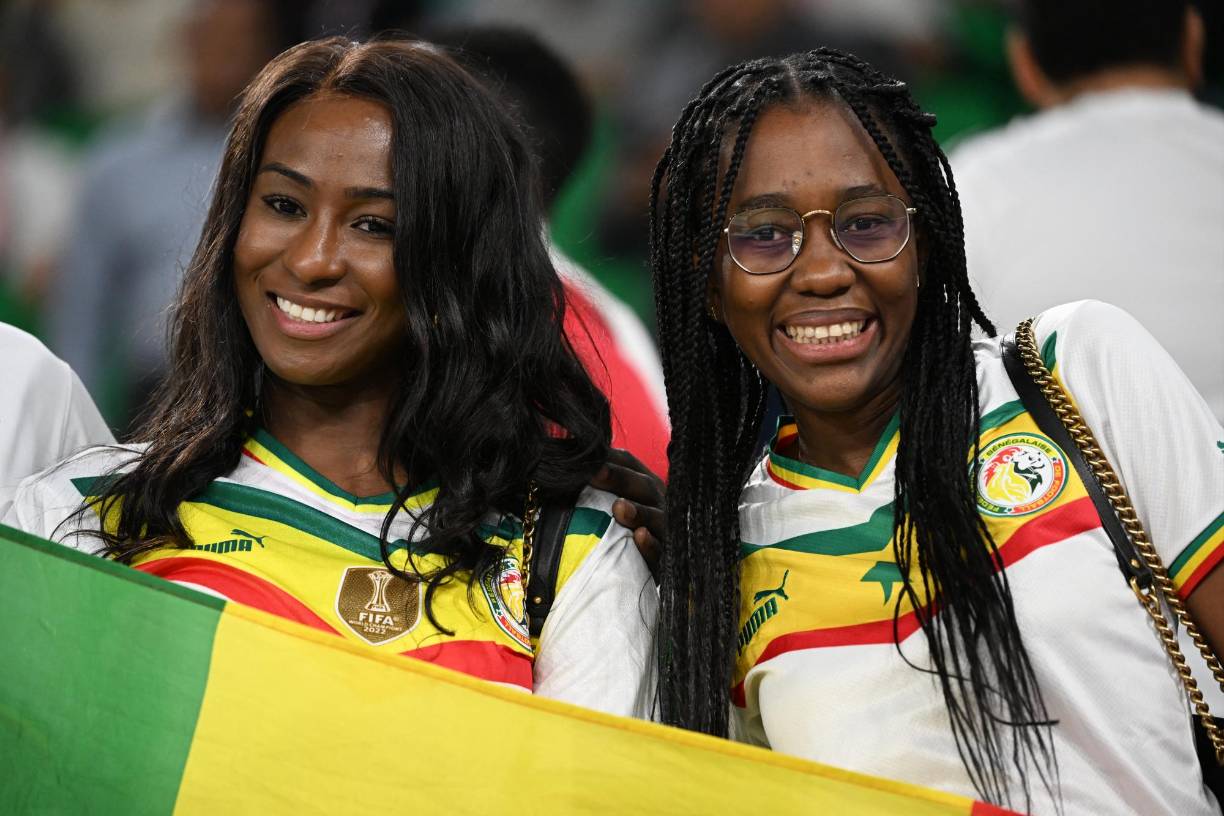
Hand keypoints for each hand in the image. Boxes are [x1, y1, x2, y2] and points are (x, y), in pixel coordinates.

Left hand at [589, 448, 664, 579]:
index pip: (629, 463)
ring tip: (618, 507)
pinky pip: (659, 550)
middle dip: (620, 478)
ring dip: (638, 511)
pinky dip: (650, 544)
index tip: (586, 454)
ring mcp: (663, 528)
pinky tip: (640, 536)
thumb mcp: (608, 501)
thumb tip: (563, 463)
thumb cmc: (619, 526)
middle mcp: (657, 501)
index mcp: (642, 482)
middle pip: (643, 485)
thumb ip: (593, 484)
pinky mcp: (664, 556)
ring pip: (654, 517)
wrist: (640, 568)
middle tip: (596, 472)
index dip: (609, 457)